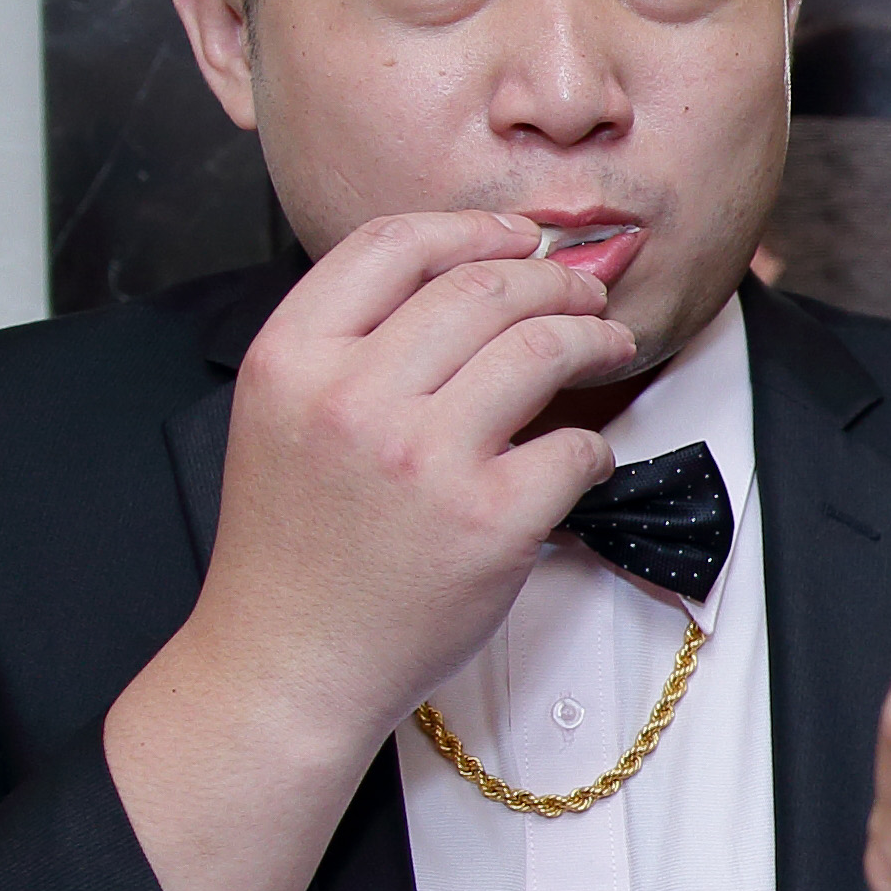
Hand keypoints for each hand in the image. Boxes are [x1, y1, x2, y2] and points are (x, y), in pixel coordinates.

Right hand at [107, 211, 640, 890]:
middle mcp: (353, 397)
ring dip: (593, 339)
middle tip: (586, 296)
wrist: (289, 662)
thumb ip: (352, 341)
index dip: (475, 228)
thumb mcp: (282, 414)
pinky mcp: (490, 521)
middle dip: (554, 280)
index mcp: (292, 358)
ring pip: (542, 348)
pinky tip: (581, 458)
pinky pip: (575, 448)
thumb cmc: (296, 543)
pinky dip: (592, 447)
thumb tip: (471, 270)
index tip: (522, 236)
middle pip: (484, 287)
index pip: (395, 244)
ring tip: (608, 348)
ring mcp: (425, 459)